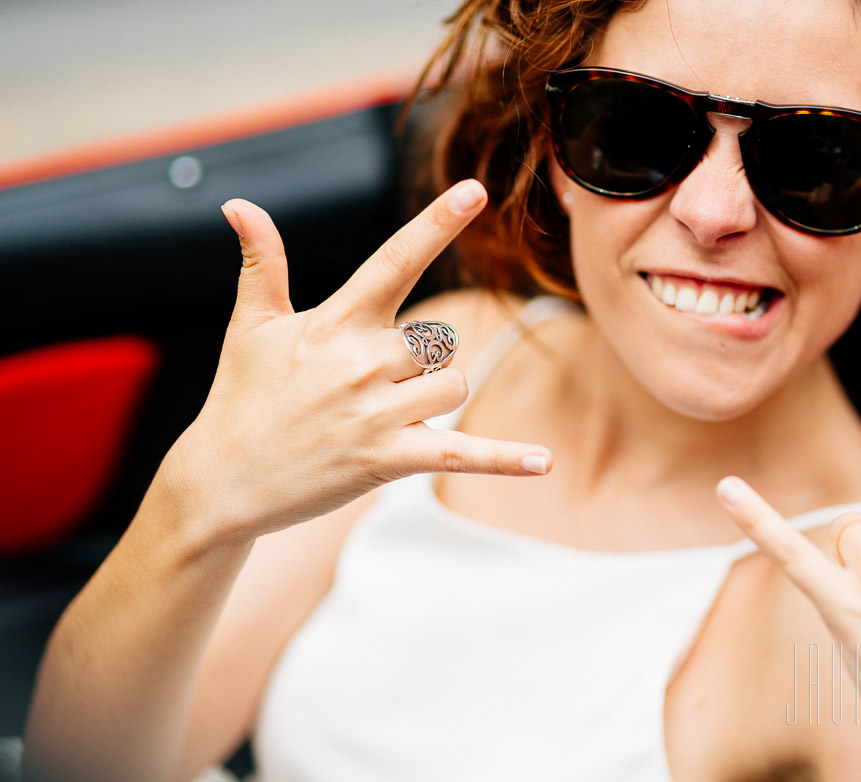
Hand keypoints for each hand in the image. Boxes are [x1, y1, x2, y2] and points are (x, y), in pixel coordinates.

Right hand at [160, 180, 551, 543]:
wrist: (221, 481)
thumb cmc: (240, 397)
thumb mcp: (250, 325)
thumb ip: (263, 262)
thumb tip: (238, 204)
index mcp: (337, 321)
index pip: (395, 260)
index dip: (437, 223)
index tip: (475, 190)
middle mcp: (363, 361)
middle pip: (441, 340)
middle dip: (422, 361)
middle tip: (368, 386)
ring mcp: (378, 412)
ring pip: (454, 386)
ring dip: (433, 399)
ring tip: (380, 416)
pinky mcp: (388, 458)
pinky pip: (462, 454)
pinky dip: (505, 458)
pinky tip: (544, 463)